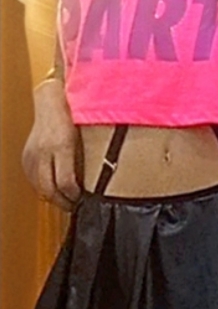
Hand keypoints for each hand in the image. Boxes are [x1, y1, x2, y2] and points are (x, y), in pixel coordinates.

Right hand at [22, 81, 82, 211]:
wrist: (51, 102)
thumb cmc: (73, 118)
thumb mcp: (85, 138)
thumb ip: (88, 159)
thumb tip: (99, 184)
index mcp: (62, 145)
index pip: (65, 182)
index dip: (74, 196)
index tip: (83, 200)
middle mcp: (45, 151)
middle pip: (50, 189)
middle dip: (63, 202)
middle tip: (75, 206)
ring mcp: (33, 154)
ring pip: (40, 188)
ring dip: (53, 197)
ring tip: (66, 200)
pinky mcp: (26, 157)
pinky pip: (33, 180)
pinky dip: (43, 188)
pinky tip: (54, 189)